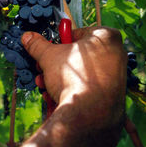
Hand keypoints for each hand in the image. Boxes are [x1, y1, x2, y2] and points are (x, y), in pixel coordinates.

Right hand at [13, 26, 126, 146]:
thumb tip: (28, 37)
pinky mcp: (114, 94)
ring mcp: (117, 75)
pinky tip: (56, 97)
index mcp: (105, 37)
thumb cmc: (75, 78)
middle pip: (78, 55)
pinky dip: (72, 90)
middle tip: (42, 69)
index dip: (59, 43)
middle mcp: (117, 54)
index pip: (78, 33)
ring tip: (45, 86)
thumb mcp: (49, 56)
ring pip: (82, 72)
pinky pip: (89, 87)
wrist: (88, 114)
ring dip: (59, 79)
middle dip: (56, 65)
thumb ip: (38, 45)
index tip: (49, 50)